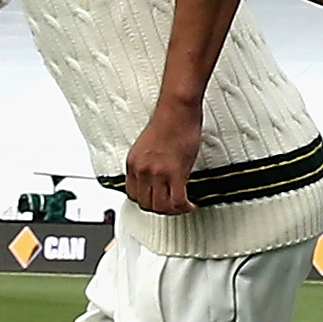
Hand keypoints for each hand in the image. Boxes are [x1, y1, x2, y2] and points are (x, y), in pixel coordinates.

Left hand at [125, 99, 205, 213]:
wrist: (177, 110)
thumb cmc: (168, 121)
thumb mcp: (147, 146)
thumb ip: (148, 164)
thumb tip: (156, 178)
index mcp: (133, 163)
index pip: (132, 195)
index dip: (146, 201)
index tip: (156, 201)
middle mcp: (142, 170)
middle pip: (146, 204)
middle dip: (160, 209)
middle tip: (171, 207)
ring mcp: (158, 173)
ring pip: (161, 207)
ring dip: (173, 211)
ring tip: (182, 206)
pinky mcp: (175, 173)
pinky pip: (177, 201)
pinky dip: (184, 207)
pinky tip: (189, 205)